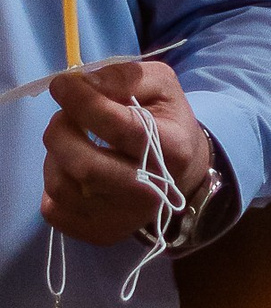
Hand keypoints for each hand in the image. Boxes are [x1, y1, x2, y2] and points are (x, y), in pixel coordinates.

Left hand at [42, 60, 212, 246]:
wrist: (180, 173)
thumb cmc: (165, 122)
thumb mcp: (160, 86)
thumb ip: (125, 75)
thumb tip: (83, 83)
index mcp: (173, 150)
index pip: (124, 129)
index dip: (85, 103)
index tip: (63, 85)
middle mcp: (152, 192)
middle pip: (86, 167)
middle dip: (61, 131)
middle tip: (64, 117)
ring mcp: (125, 218)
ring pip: (62, 186)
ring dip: (56, 155)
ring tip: (71, 142)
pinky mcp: (100, 232)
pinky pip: (53, 209)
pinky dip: (54, 181)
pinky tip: (72, 169)